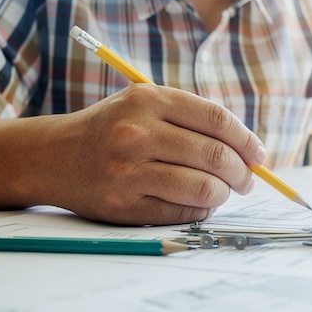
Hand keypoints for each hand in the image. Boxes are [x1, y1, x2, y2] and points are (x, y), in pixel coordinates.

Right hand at [0, 84, 265, 224]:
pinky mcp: (123, 204)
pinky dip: (202, 209)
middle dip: (242, 172)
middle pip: (215, 156)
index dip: (246, 140)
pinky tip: (199, 202)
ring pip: (204, 188)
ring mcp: (128, 171)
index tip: (259, 155)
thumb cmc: (112, 128)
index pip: (216, 119)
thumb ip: (192, 119)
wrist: (52, 156)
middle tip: (247, 180)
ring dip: (224, 193)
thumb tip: (248, 150)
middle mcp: (137, 133)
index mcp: (148, 100)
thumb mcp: (145, 105)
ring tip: (223, 191)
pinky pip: (183, 211)